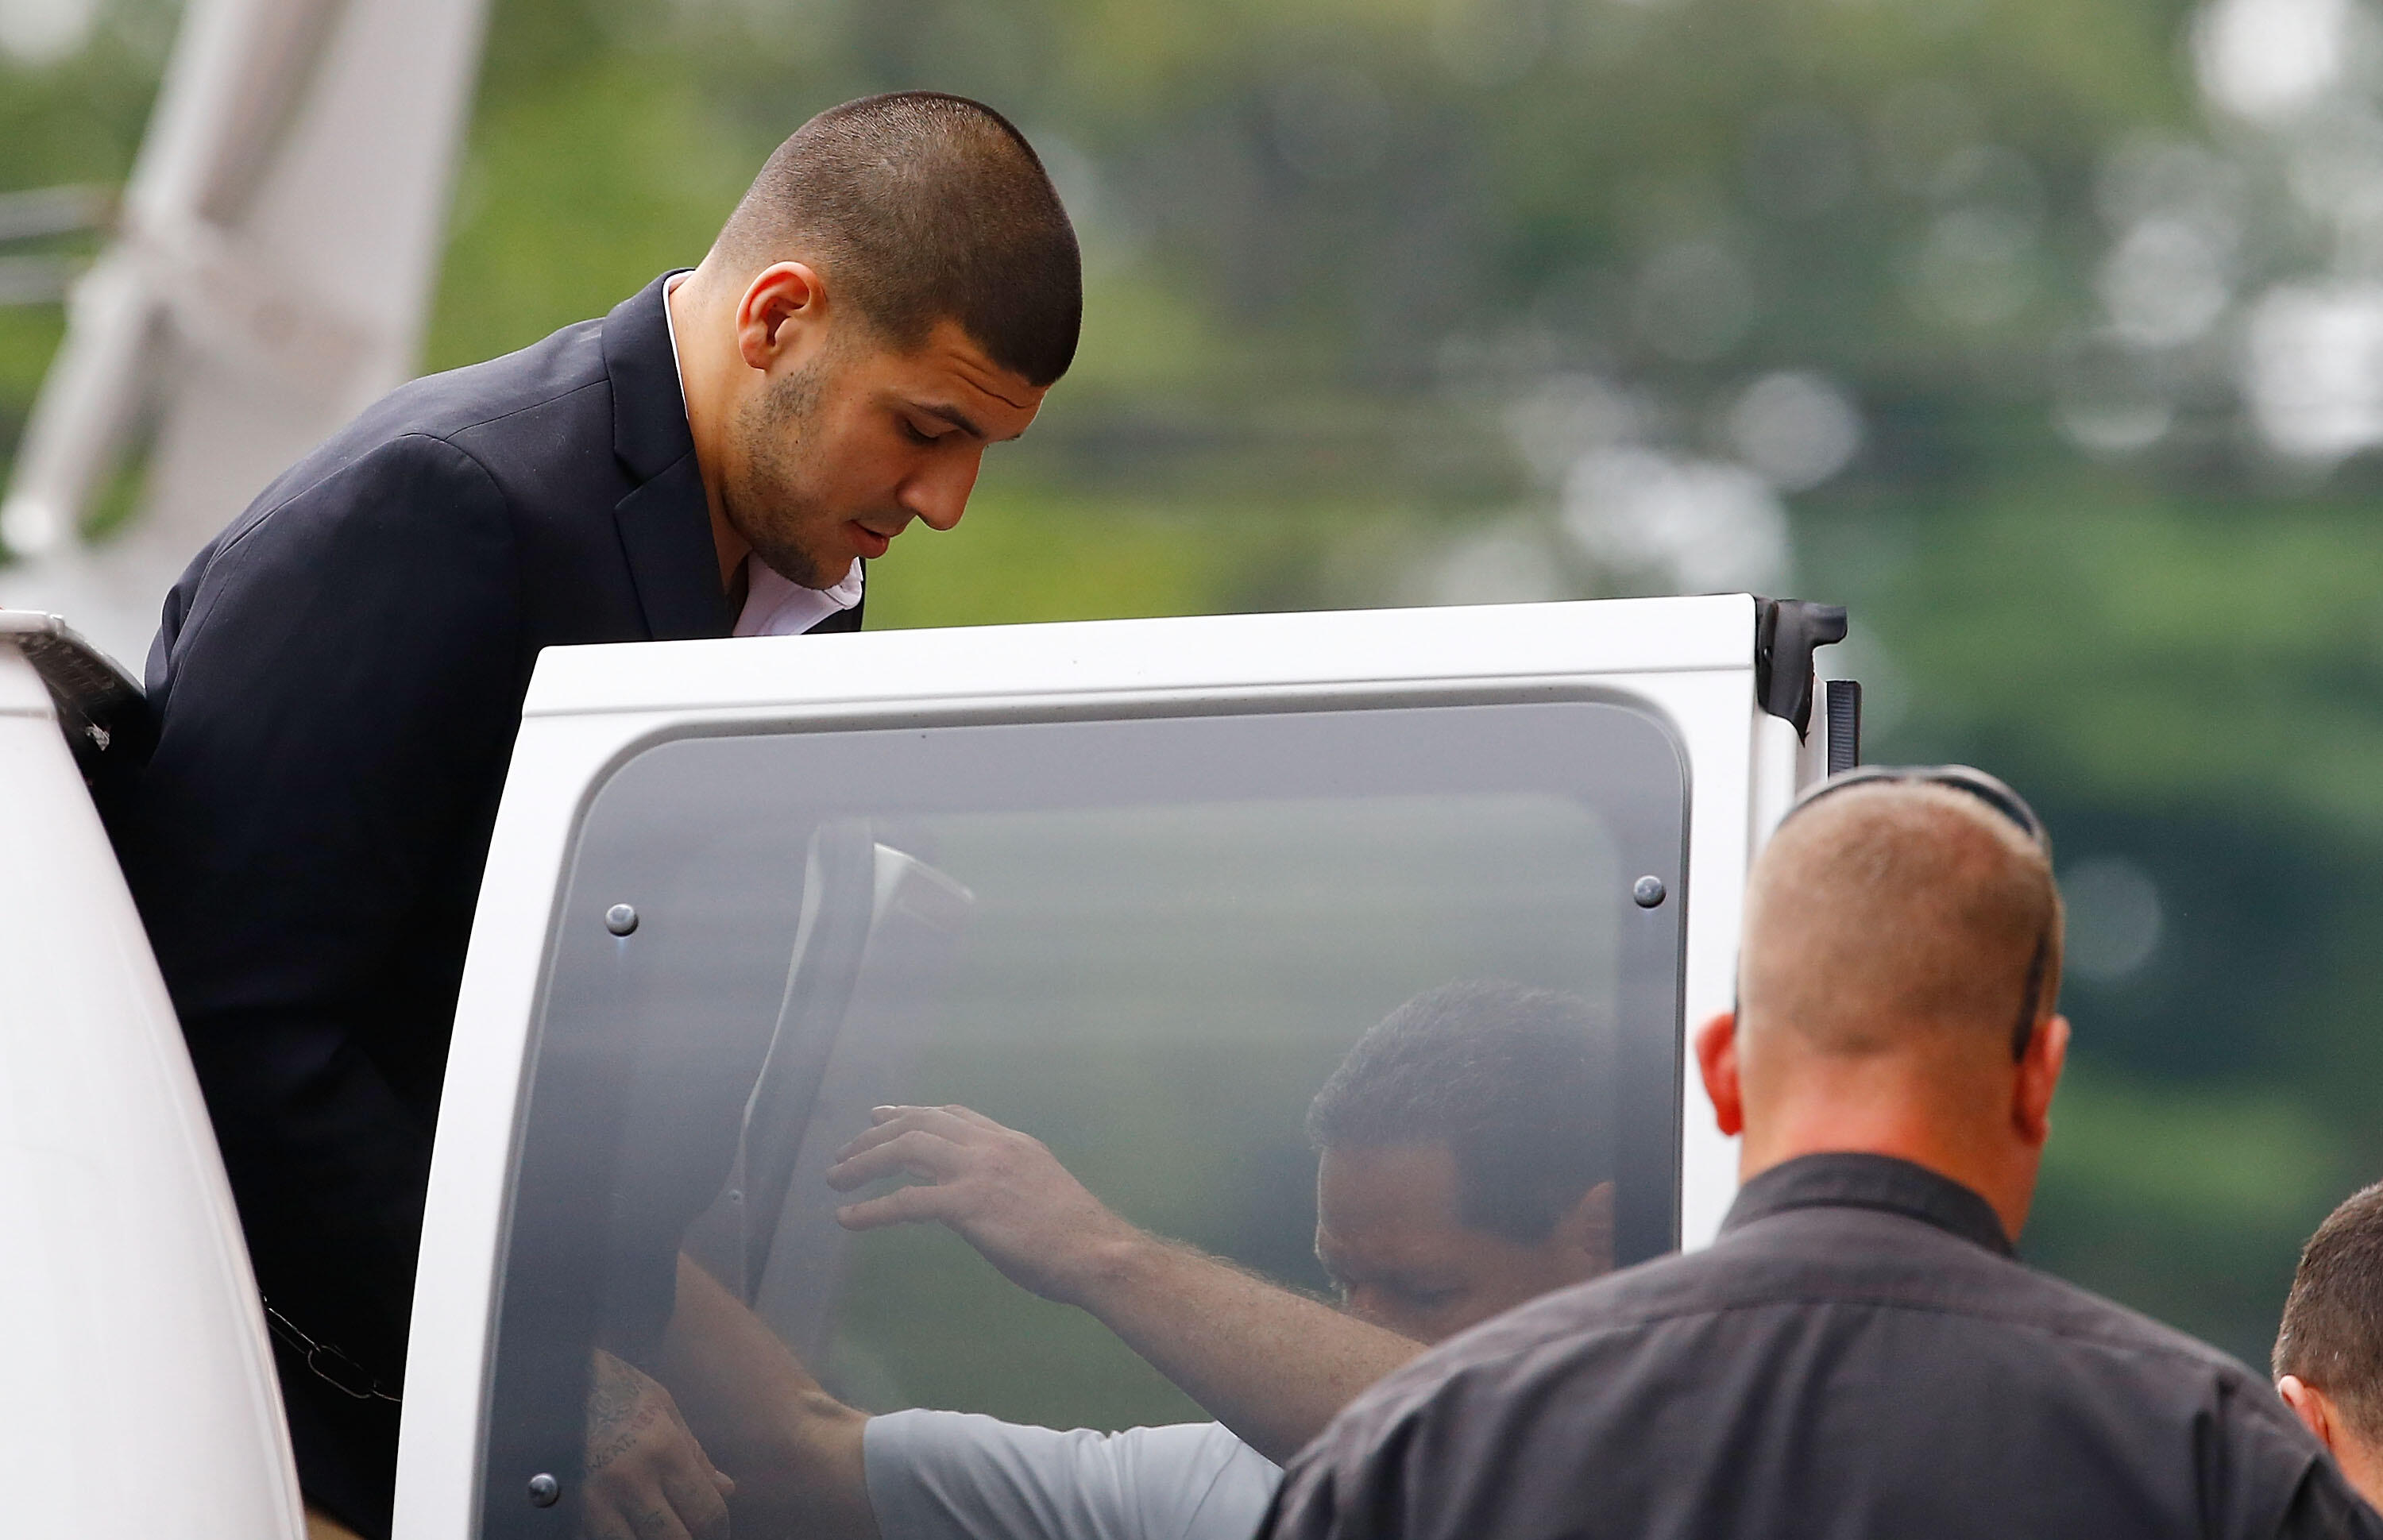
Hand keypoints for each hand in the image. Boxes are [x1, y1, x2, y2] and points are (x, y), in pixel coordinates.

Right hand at [582, 1347, 735, 1539]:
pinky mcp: (568, 1510)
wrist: (550, 1378)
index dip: (719, 1530)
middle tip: (690, 1533)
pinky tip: (627, 1526)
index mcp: (664, 1449)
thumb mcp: (662, 1406)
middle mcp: (631, 1479)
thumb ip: (695, 1453)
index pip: (706, 1512)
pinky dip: (619, 1537)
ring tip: (658, 1529)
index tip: (718, 1533)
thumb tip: (725, 1489)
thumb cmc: (611, 1387)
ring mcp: (595, 1499)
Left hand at [826, 1104, 1141, 1305]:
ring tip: (836, 1179)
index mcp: (1011, 1143)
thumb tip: (975, 1199)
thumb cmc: (1077, 1238)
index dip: (912, 1113)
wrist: (1097, 1251)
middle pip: (921, 1121)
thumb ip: (1004, 1184)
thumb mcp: (1038, 1192)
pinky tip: (847, 1220)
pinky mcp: (969, 1204)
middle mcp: (992, 1146)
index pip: (953, 1114)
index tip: (883, 1116)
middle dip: (877, 1133)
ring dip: (864, 1161)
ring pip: (907, 1149)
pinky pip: (907, 1202)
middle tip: (846, 1151)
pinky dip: (871, 1210)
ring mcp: (979, 1171)